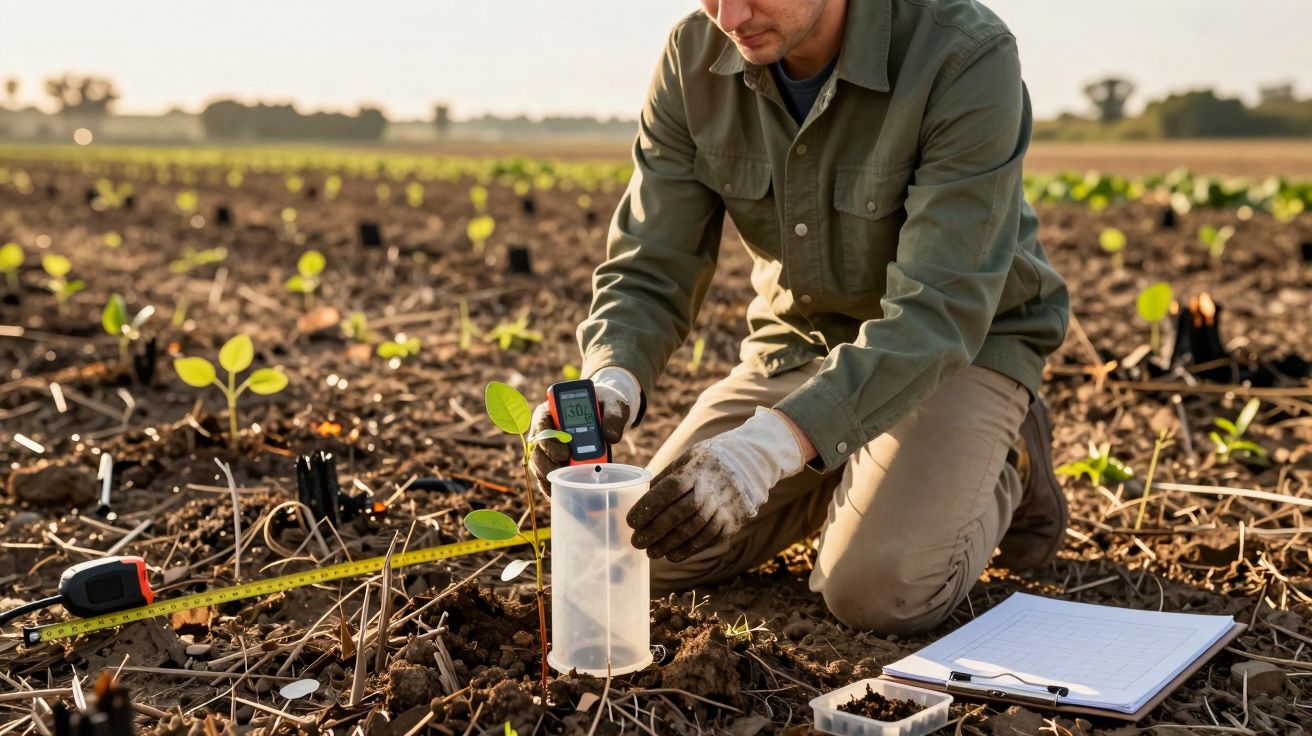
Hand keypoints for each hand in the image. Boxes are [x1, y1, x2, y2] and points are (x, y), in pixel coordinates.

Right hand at [529, 366, 640, 490]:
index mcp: (552, 410)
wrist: (607, 413)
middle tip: (566, 470)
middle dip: (548, 463)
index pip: (541, 422)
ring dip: (550, 477)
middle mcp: (545, 430)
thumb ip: (613, 417)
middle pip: (538, 449)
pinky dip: (554, 487)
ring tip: (565, 486)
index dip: (549, 439)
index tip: (565, 452)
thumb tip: (611, 437)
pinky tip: (563, 495)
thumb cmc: (605, 404)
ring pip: (539, 465)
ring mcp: (547, 448)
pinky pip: (548, 477)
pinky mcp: (554, 462)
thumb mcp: (613, 405)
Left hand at [627, 407, 804, 561]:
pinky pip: (708, 540)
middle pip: (679, 515)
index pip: (669, 490)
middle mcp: (711, 490)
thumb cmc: (709, 461)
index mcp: (696, 470)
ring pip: (693, 531)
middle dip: (655, 531)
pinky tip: (672, 555)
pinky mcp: (732, 522)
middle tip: (637, 542)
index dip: (648, 507)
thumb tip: (639, 499)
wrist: (751, 463)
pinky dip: (688, 550)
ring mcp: (723, 507)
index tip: (631, 521)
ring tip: (651, 552)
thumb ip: (666, 478)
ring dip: (669, 545)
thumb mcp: (688, 459)